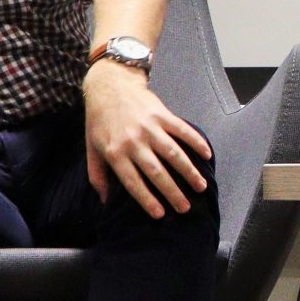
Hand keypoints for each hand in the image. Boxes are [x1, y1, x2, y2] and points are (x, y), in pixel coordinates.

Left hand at [83, 62, 213, 216]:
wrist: (109, 86)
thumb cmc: (100, 120)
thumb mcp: (92, 149)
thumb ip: (97, 176)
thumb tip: (105, 201)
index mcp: (115, 152)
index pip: (132, 181)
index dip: (147, 199)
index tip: (160, 214)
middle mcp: (133, 141)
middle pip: (156, 172)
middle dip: (172, 192)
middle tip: (185, 208)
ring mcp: (150, 127)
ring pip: (173, 154)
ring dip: (189, 171)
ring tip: (200, 186)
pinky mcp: (162, 115)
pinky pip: (183, 130)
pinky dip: (196, 142)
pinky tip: (207, 155)